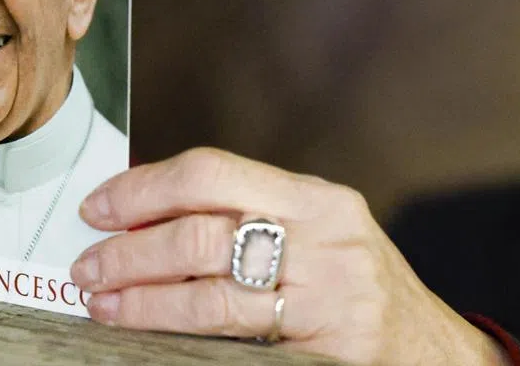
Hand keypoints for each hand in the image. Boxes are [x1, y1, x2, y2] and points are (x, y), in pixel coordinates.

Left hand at [69, 148, 509, 365]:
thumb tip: (139, 214)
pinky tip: (151, 338)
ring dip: (142, 300)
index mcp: (315, 197)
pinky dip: (181, 340)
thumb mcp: (311, 234)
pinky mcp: (328, 351)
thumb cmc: (354, 287)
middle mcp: (326, 239)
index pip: (210, 172)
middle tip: (88, 266)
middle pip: (201, 231)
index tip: (97, 207)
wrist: (432, 354)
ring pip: (211, 295)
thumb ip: (242, 216)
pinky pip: (236, 344)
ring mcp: (331, 298)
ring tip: (103, 303)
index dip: (142, 189)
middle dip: (129, 250)